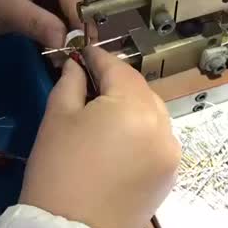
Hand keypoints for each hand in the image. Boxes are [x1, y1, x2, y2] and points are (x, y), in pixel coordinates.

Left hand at [0, 0, 95, 47]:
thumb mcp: (5, 9)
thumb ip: (37, 22)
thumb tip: (65, 41)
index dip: (78, 10)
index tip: (85, 36)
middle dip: (79, 22)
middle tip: (86, 48)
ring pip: (69, 9)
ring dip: (73, 31)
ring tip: (78, 52)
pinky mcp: (44, 2)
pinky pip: (60, 17)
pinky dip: (62, 33)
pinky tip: (65, 49)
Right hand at [20, 47, 180, 227]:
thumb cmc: (58, 172)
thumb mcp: (56, 118)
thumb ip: (70, 83)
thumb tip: (77, 66)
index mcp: (133, 107)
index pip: (117, 68)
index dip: (97, 57)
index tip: (82, 53)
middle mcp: (161, 124)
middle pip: (139, 89)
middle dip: (115, 83)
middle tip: (88, 85)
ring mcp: (170, 151)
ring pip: (151, 112)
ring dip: (130, 106)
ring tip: (102, 116)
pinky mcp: (169, 173)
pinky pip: (157, 138)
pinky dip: (141, 131)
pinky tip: (118, 141)